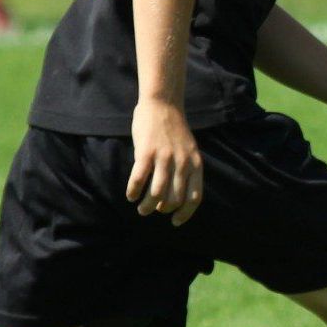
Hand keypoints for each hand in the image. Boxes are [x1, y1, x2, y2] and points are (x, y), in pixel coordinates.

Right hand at [128, 98, 203, 224]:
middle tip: (152, 210)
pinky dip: (133, 192)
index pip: (194, 197)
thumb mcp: (190, 150)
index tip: (175, 222)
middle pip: (174, 199)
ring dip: (147, 206)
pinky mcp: (146, 153)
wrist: (163, 104)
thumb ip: (187, 169)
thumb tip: (177, 196)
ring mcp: (164, 158)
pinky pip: (139, 180)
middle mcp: (182, 163)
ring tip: (141, 208)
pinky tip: (130, 195)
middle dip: (162, 210)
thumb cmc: (174, 129)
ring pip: (156, 194)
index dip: (185, 213)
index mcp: (195, 164)